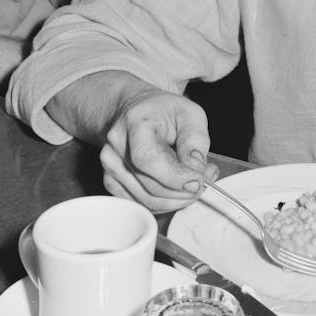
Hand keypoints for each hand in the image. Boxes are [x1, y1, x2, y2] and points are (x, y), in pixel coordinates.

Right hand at [100, 87, 218, 211]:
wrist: (136, 110)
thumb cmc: (164, 111)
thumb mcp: (189, 114)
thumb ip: (195, 140)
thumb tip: (197, 169)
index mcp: (134, 122)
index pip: (148, 159)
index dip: (175, 176)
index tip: (199, 181)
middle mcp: (116, 146)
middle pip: (150, 185)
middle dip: (184, 191)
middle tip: (206, 180)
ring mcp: (110, 166)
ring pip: (147, 200)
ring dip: (177, 199)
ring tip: (194, 182)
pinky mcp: (111, 181)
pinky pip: (141, 204)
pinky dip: (165, 203)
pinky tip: (177, 188)